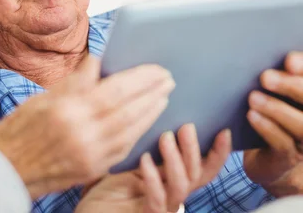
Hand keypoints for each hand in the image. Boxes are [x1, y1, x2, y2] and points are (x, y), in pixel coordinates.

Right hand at [0, 54, 174, 198]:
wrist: (5, 172)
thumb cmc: (17, 132)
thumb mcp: (39, 99)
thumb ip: (73, 82)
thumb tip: (97, 62)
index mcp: (67, 111)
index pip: (114, 91)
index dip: (140, 79)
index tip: (156, 69)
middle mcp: (81, 134)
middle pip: (127, 110)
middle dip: (152, 93)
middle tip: (168, 79)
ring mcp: (88, 155)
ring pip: (130, 131)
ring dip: (150, 113)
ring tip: (163, 97)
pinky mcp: (90, 170)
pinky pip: (122, 150)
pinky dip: (137, 134)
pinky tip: (146, 123)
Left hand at [75, 124, 231, 212]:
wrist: (89, 212)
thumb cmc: (105, 186)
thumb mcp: (129, 160)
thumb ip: (145, 144)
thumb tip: (154, 109)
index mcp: (171, 182)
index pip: (204, 170)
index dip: (217, 153)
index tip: (223, 130)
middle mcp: (171, 196)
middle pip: (196, 175)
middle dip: (194, 149)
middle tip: (186, 126)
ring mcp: (161, 208)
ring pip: (181, 186)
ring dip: (175, 159)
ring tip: (164, 137)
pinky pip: (156, 199)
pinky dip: (153, 178)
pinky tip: (144, 160)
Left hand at [244, 51, 302, 196]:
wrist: (263, 152)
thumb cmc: (273, 112)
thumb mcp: (277, 91)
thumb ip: (284, 75)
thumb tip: (286, 60)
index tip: (289, 62)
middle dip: (292, 87)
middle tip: (265, 77)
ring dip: (277, 109)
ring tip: (253, 97)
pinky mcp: (289, 158)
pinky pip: (283, 144)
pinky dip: (267, 128)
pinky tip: (252, 115)